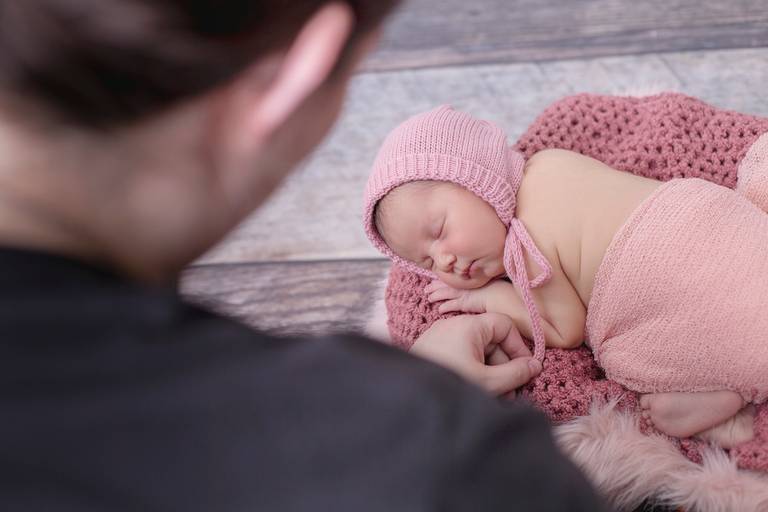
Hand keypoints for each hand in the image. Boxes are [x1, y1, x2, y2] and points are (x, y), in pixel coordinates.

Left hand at [410, 313, 541, 395]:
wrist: (408, 396)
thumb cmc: (449, 384)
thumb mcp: (489, 382)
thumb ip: (516, 373)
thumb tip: (535, 366)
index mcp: (468, 325)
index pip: (504, 325)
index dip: (518, 347)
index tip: (525, 369)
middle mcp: (453, 325)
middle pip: (491, 339)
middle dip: (504, 366)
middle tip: (510, 392)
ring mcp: (440, 337)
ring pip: (476, 350)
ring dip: (490, 372)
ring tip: (495, 397)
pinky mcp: (432, 350)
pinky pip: (461, 355)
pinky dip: (473, 371)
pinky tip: (476, 391)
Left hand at [425, 279, 513, 314]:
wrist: (505, 297)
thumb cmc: (503, 290)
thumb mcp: (492, 282)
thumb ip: (484, 281)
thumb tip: (482, 284)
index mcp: (473, 278)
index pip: (456, 277)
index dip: (446, 278)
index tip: (438, 277)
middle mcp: (467, 284)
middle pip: (448, 283)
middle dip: (436, 285)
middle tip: (427, 287)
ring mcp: (465, 293)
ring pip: (446, 293)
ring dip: (437, 295)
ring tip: (429, 297)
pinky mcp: (465, 304)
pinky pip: (452, 305)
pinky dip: (445, 307)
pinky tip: (440, 310)